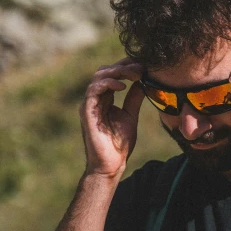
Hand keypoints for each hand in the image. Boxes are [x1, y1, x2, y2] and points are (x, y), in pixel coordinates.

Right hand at [79, 57, 144, 178]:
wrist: (111, 163)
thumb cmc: (119, 143)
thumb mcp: (131, 115)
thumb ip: (134, 98)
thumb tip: (142, 82)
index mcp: (105, 98)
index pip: (112, 75)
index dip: (126, 67)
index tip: (143, 66)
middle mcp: (95, 99)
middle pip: (105, 71)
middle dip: (123, 66)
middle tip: (141, 67)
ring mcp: (89, 104)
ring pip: (98, 77)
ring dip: (117, 72)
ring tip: (135, 74)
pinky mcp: (87, 111)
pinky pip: (94, 90)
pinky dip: (108, 84)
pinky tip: (123, 86)